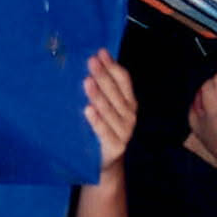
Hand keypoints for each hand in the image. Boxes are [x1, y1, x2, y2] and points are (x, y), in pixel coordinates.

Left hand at [84, 50, 136, 172]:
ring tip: (87, 81)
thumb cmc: (102, 129)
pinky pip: (104, 131)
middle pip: (116, 92)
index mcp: (129, 102)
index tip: (100, 52)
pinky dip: (96, 120)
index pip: (124, 80)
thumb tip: (92, 61)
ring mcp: (124, 131)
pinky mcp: (115, 147)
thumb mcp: (105, 108)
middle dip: (103, 76)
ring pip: (110, 110)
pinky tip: (88, 109)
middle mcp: (129, 115)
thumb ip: (103, 89)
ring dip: (99, 95)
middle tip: (91, 62)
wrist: (105, 164)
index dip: (112, 66)